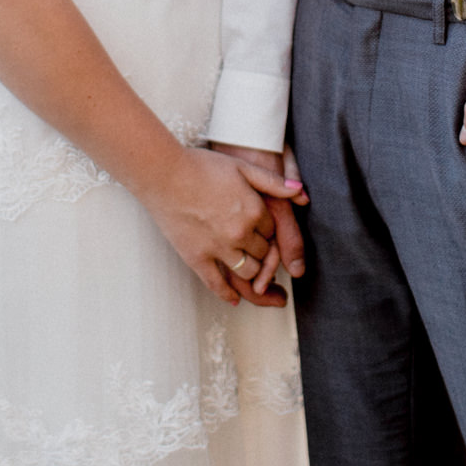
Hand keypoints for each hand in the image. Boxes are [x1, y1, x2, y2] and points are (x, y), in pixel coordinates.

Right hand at [144, 146, 295, 304]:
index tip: (261, 229)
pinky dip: (229, 295)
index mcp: (254, 210)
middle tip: (257, 250)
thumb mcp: (242, 167)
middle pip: (264, 253)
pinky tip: (235, 299)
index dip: (268, 231)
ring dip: (254, 274)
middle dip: (264, 252)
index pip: (273, 232)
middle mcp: (241, 233)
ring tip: (252, 273)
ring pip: (248, 272)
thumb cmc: (201, 166)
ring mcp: (219, 249)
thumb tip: (301, 192)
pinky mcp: (197, 258)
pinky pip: (217, 284)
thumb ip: (273, 182)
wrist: (163, 174)